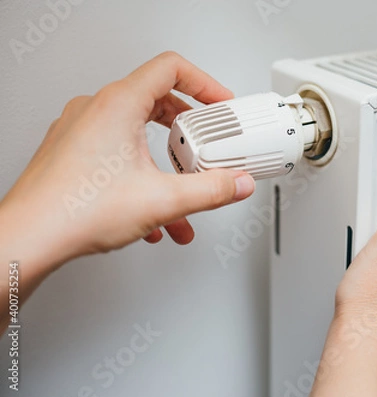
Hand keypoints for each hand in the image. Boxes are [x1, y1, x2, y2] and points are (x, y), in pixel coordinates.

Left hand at [0, 52, 254, 329]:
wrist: (29, 238)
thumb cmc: (75, 209)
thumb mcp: (163, 200)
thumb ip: (211, 190)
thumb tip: (236, 183)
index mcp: (119, 104)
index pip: (171, 69)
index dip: (204, 83)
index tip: (220, 102)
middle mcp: (96, 110)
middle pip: (157, 100)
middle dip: (188, 129)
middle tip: (205, 145)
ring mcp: (81, 131)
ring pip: (137, 133)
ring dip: (165, 162)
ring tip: (181, 191)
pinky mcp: (73, 153)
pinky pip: (118, 153)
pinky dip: (142, 173)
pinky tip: (153, 210)